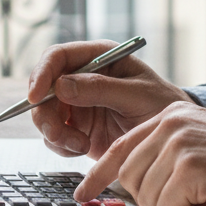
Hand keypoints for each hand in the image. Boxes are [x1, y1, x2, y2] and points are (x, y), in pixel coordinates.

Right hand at [29, 40, 191, 157]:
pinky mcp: (77, 128)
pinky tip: (84, 148)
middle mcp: (83, 78)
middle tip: (58, 134)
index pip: (58, 56)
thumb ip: (101, 89)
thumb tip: (62, 86)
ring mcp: (77, 103)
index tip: (35, 96)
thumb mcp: (137, 95)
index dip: (42, 73)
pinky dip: (62, 146)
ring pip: (45, 114)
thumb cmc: (161, 105)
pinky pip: (54, 136)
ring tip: (80, 145)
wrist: (170, 138)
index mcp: (98, 58)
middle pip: (44, 88)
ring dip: (55, 133)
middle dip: (45, 113)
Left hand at [74, 102, 205, 205]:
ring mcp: (178, 144)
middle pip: (131, 180)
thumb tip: (132, 185)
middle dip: (157, 201)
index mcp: (170, 117)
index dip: (99, 175)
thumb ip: (167, 155)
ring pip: (148, 198)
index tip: (83, 194)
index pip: (121, 148)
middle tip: (194, 197)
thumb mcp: (201, 145)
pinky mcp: (190, 168)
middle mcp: (170, 124)